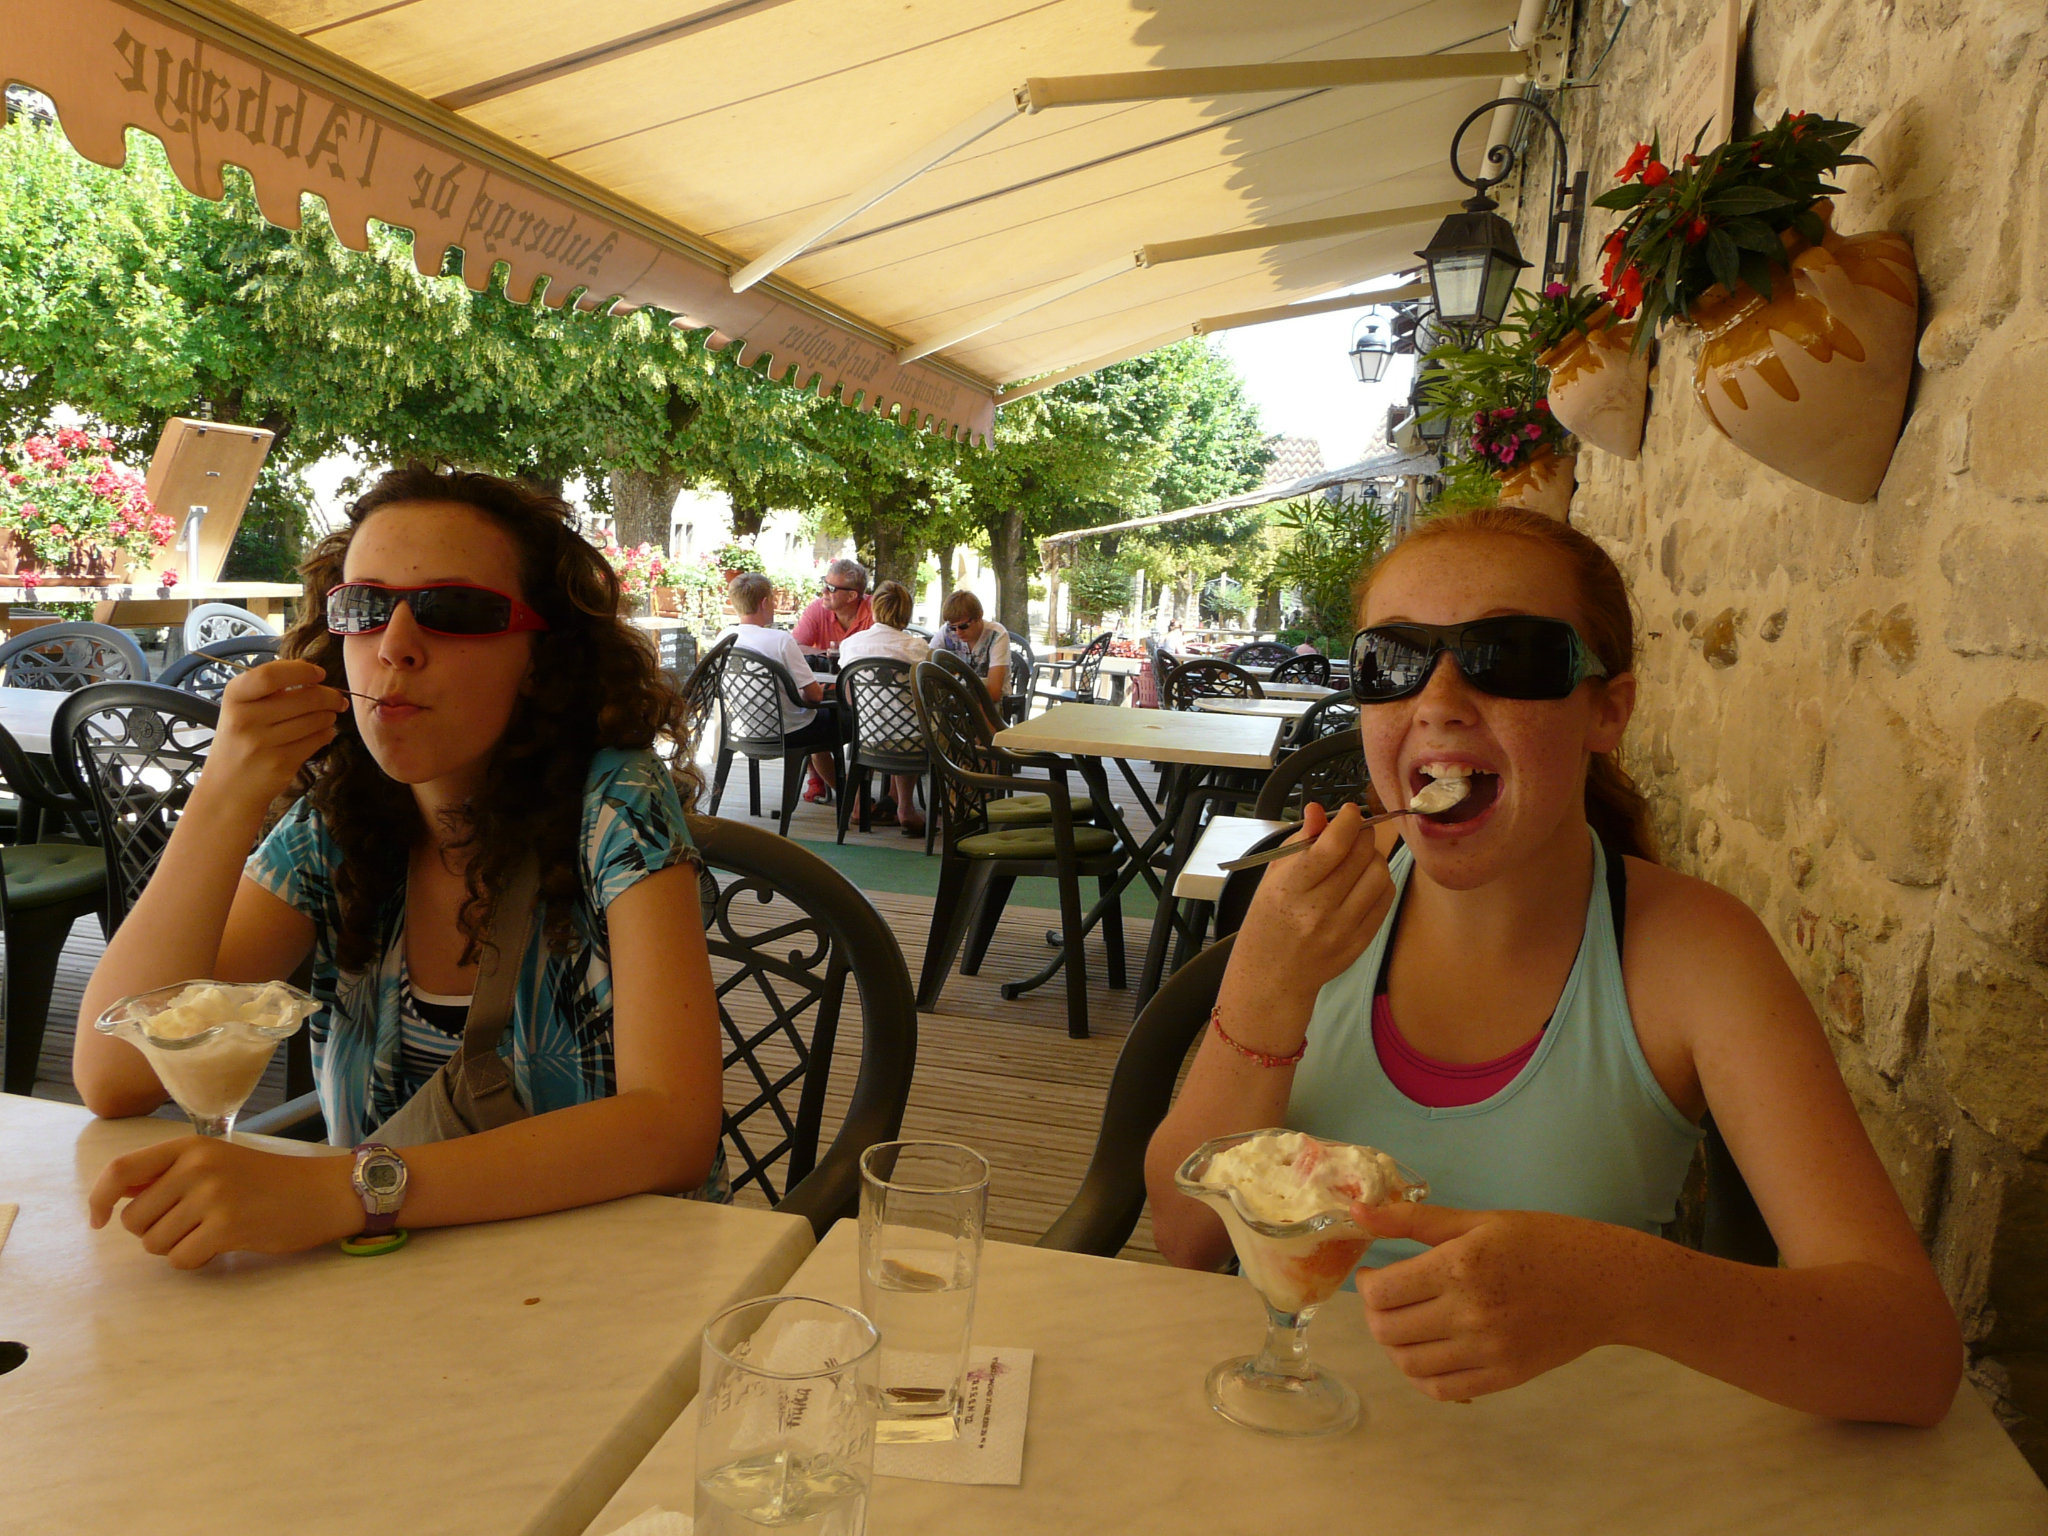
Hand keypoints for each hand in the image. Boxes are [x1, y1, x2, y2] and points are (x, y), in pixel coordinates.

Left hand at [88, 1137, 362, 1268]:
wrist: (324, 1192)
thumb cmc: (271, 1180)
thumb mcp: (219, 1162)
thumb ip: (172, 1175)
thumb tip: (120, 1198)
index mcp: (191, 1147)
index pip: (121, 1170)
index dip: (99, 1198)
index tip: (98, 1219)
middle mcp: (198, 1167)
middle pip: (134, 1219)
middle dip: (153, 1233)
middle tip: (188, 1227)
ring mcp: (213, 1196)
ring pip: (155, 1243)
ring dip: (175, 1247)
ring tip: (210, 1233)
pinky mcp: (227, 1227)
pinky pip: (182, 1259)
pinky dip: (196, 1260)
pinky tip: (222, 1246)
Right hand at [200, 660, 348, 814]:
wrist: (228, 786)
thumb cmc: (240, 739)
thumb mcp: (242, 707)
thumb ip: (268, 686)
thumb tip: (307, 668)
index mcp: (235, 696)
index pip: (271, 675)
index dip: (302, 670)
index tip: (319, 673)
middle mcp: (245, 719)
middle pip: (304, 697)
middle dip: (329, 696)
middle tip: (337, 698)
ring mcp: (262, 743)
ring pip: (315, 719)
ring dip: (329, 715)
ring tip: (328, 715)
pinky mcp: (280, 763)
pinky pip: (317, 740)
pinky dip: (326, 733)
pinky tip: (323, 731)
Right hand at [1226, 801, 1391, 1008]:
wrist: (1272, 976)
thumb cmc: (1269, 919)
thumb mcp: (1272, 877)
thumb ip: (1299, 842)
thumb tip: (1319, 810)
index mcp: (1290, 890)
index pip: (1331, 847)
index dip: (1347, 821)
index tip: (1350, 811)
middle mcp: (1318, 910)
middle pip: (1360, 856)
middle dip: (1361, 835)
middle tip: (1353, 833)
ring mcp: (1343, 929)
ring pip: (1379, 875)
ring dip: (1373, 857)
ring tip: (1357, 858)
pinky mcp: (1361, 942)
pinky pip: (1386, 899)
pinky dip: (1379, 881)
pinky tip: (1364, 880)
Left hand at [1353, 1201, 1640, 1400]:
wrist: (1608, 1284)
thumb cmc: (1544, 1241)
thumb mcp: (1479, 1220)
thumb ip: (1413, 1219)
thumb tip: (1358, 1213)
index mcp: (1460, 1267)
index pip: (1381, 1292)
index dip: (1367, 1284)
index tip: (1374, 1273)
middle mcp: (1469, 1313)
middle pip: (1387, 1331)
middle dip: (1375, 1314)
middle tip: (1388, 1298)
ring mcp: (1487, 1351)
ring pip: (1408, 1364)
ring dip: (1395, 1346)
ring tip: (1406, 1323)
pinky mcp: (1504, 1377)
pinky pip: (1442, 1389)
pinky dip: (1421, 1376)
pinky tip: (1428, 1351)